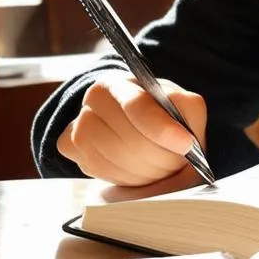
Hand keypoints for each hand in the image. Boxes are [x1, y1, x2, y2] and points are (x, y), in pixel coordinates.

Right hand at [57, 71, 206, 187]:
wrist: (134, 125)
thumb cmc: (161, 114)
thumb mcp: (181, 104)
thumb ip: (189, 111)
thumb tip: (184, 140)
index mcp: (122, 82)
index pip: (137, 106)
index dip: (162, 129)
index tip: (186, 145)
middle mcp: (94, 98)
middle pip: (129, 139)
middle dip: (161, 157)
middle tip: (177, 162)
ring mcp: (77, 123)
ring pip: (115, 158)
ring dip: (146, 171)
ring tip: (160, 167)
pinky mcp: (70, 147)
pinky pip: (98, 169)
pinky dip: (124, 176)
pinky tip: (137, 170)